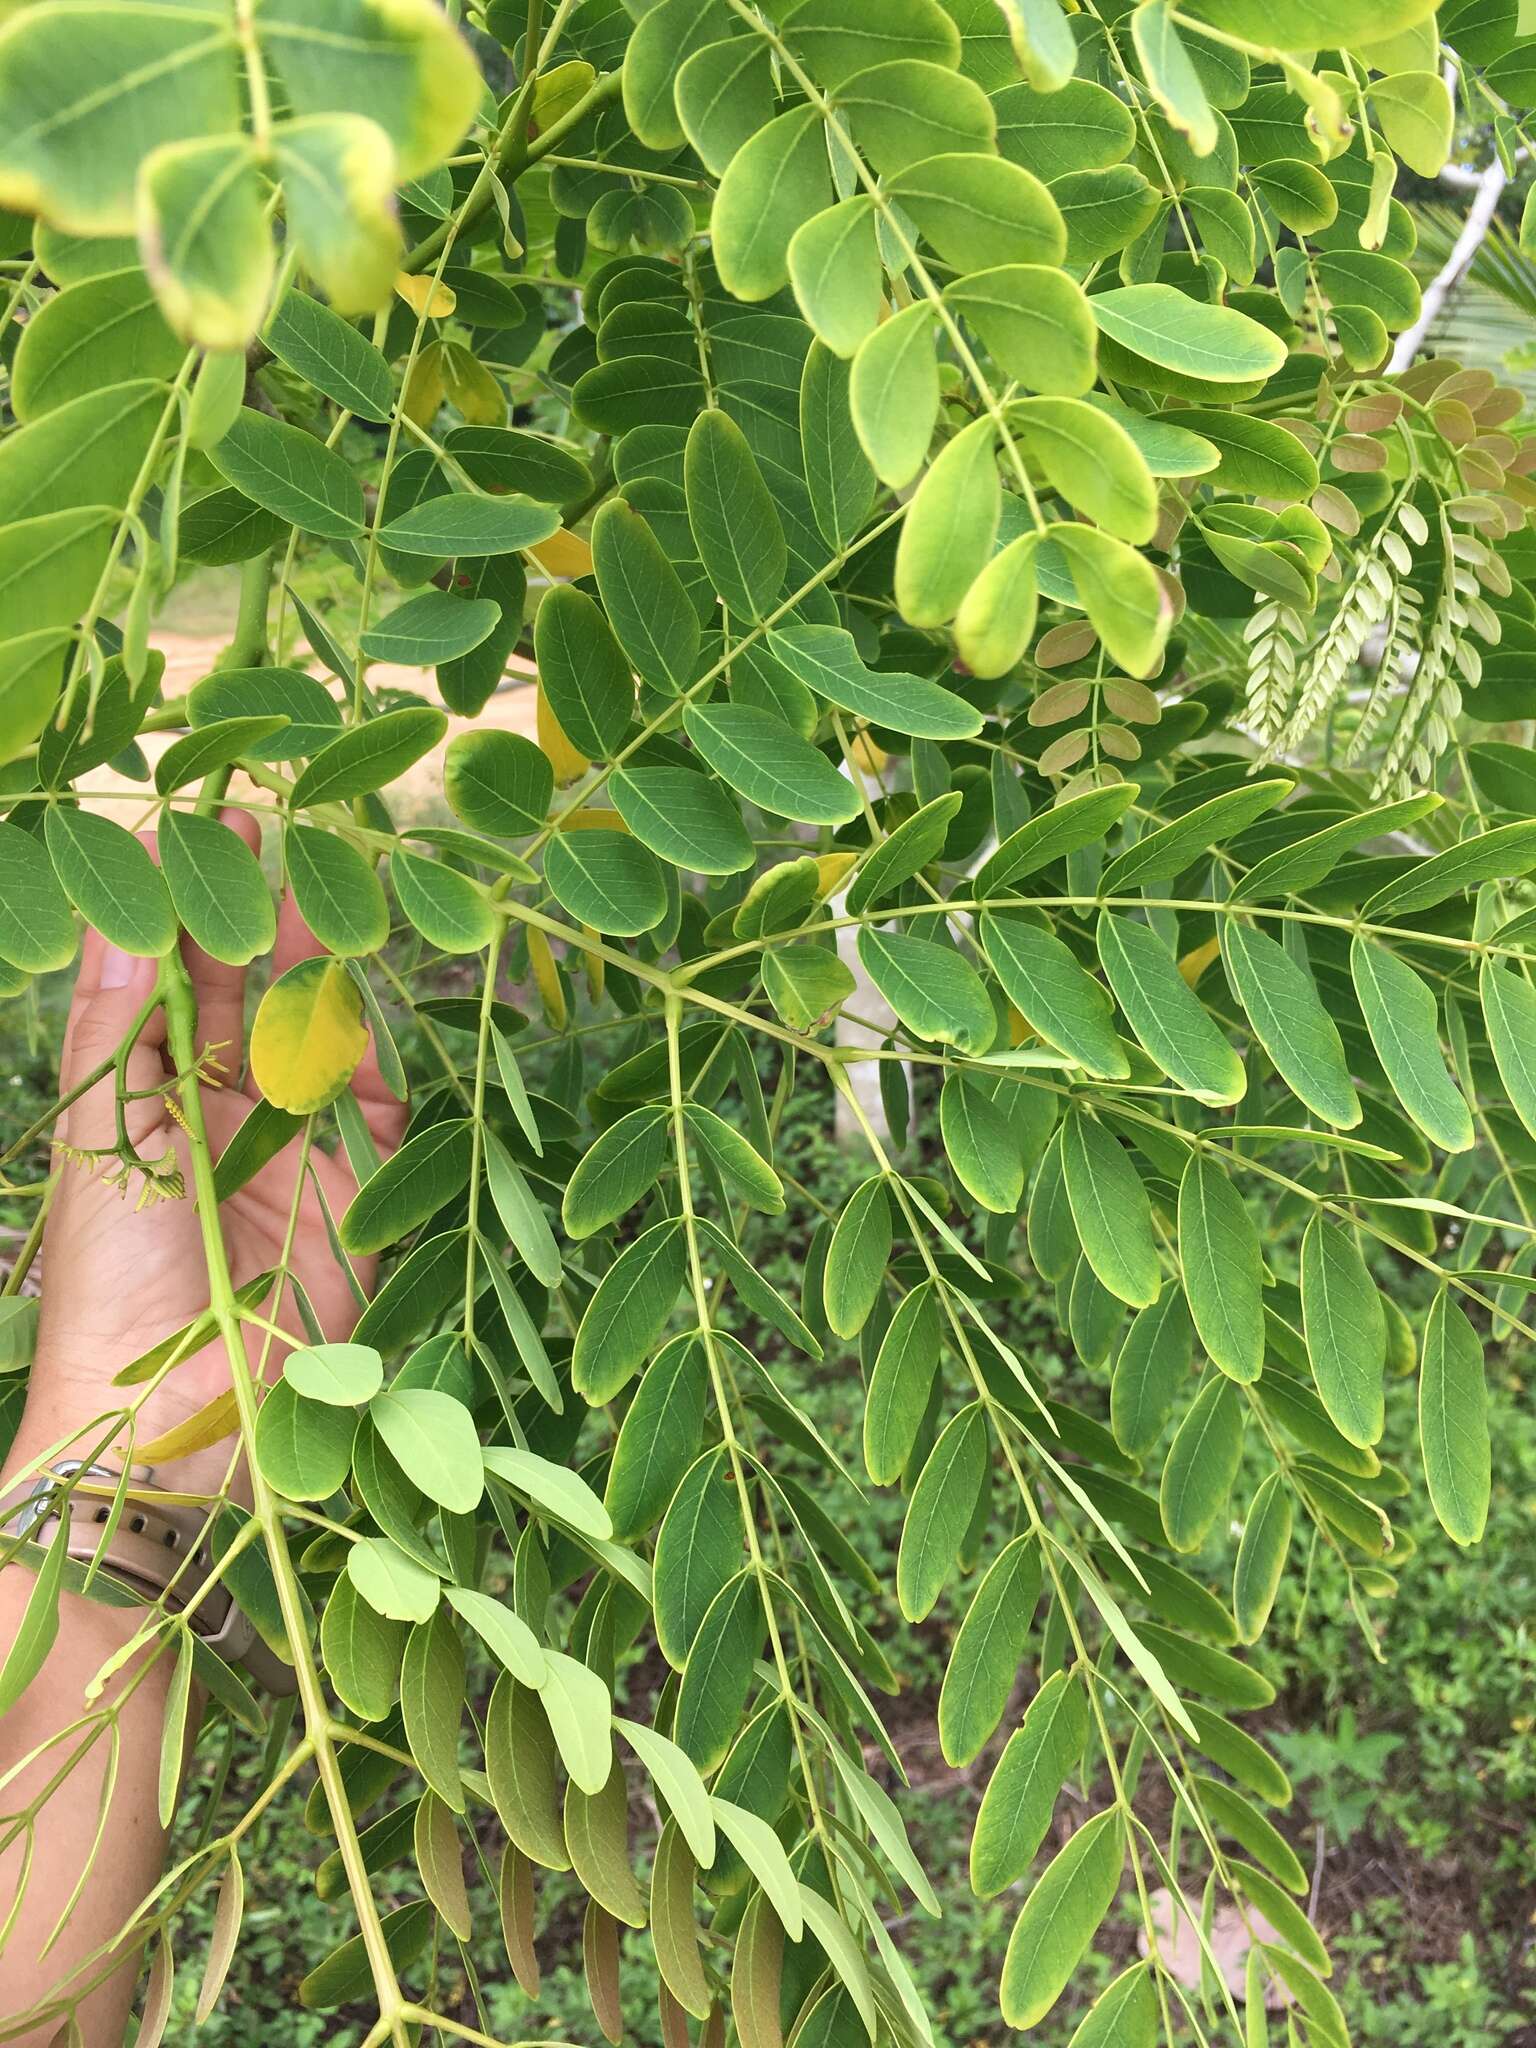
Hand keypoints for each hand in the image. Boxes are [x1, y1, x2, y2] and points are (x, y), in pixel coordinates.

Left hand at [6, 812, 406, 1498]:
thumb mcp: (104, 1143)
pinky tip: (366, 964)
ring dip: (323, 945)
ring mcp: (298, 1142)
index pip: (171, 970)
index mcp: (147, 1094)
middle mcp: (223, 1108)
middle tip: (285, 808)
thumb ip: (116, 1026)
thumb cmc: (113, 1291)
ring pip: (318, 1021)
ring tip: (333, 856)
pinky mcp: (365, 1182)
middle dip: (267, 899)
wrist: (182, 1436)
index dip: (188, 892)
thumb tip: (117, 904)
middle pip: (250, 980)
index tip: (204, 808)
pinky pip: (380, 1092)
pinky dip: (376, 1033)